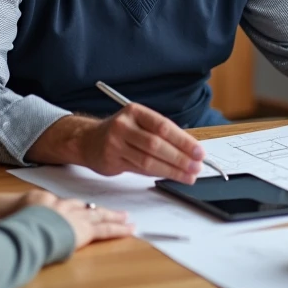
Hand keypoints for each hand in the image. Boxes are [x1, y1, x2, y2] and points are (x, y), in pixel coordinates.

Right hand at [0, 190, 132, 248]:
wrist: (17, 229)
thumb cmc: (3, 227)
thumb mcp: (0, 221)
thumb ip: (3, 222)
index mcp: (38, 201)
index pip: (59, 204)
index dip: (71, 208)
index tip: (78, 210)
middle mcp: (59, 206)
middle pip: (83, 207)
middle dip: (98, 210)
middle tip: (114, 211)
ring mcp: (71, 217)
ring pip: (98, 216)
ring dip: (114, 218)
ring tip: (127, 220)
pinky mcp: (82, 230)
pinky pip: (105, 229)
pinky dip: (118, 229)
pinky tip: (129, 229)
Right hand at [27, 107, 205, 183]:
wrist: (88, 140)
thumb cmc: (121, 131)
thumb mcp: (139, 123)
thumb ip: (161, 134)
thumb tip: (190, 150)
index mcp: (135, 111)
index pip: (163, 126)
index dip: (183, 141)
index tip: (199, 152)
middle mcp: (123, 126)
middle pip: (156, 145)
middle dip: (180, 158)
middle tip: (197, 167)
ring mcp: (115, 144)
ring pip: (148, 160)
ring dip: (172, 170)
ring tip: (189, 175)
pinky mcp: (111, 160)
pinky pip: (139, 169)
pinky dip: (158, 174)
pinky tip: (171, 176)